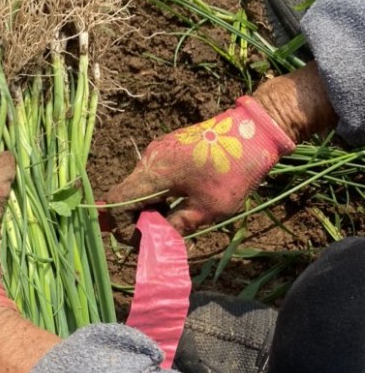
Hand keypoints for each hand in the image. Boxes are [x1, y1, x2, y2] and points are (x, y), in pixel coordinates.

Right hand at [106, 95, 294, 233]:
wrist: (255, 129)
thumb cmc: (233, 170)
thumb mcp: (208, 208)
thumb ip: (177, 226)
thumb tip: (157, 243)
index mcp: (154, 173)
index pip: (117, 202)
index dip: (122, 227)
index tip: (143, 241)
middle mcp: (149, 159)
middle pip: (125, 195)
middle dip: (136, 220)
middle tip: (157, 236)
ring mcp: (158, 151)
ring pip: (139, 186)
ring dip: (148, 207)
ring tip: (171, 220)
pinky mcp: (169, 148)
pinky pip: (151, 176)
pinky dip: (157, 194)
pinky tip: (178, 201)